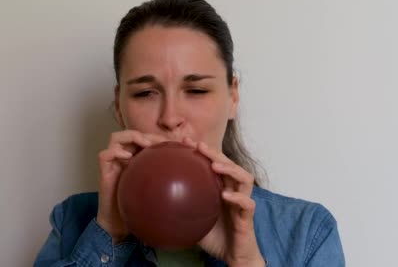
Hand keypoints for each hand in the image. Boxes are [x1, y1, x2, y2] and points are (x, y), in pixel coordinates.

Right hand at [96, 130, 167, 242]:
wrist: (118, 222)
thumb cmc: (137, 207)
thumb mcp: (155, 191)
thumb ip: (166, 180)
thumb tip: (192, 176)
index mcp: (135, 159)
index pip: (146, 140)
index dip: (158, 138)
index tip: (174, 144)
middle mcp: (123, 157)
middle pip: (132, 134)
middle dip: (147, 135)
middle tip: (161, 142)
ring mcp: (112, 163)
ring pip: (116, 138)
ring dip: (131, 137)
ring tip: (145, 144)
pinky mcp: (103, 170)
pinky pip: (105, 155)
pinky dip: (116, 152)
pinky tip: (128, 158)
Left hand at [182, 138, 264, 266]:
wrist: (232, 255)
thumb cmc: (213, 236)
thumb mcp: (191, 220)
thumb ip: (178, 209)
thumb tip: (149, 205)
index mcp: (221, 188)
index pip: (214, 164)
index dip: (202, 152)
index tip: (185, 142)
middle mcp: (234, 191)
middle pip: (229, 165)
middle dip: (215, 153)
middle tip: (199, 146)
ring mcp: (242, 203)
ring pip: (244, 178)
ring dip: (231, 169)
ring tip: (216, 166)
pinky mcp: (247, 217)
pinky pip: (247, 204)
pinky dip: (238, 198)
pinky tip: (226, 195)